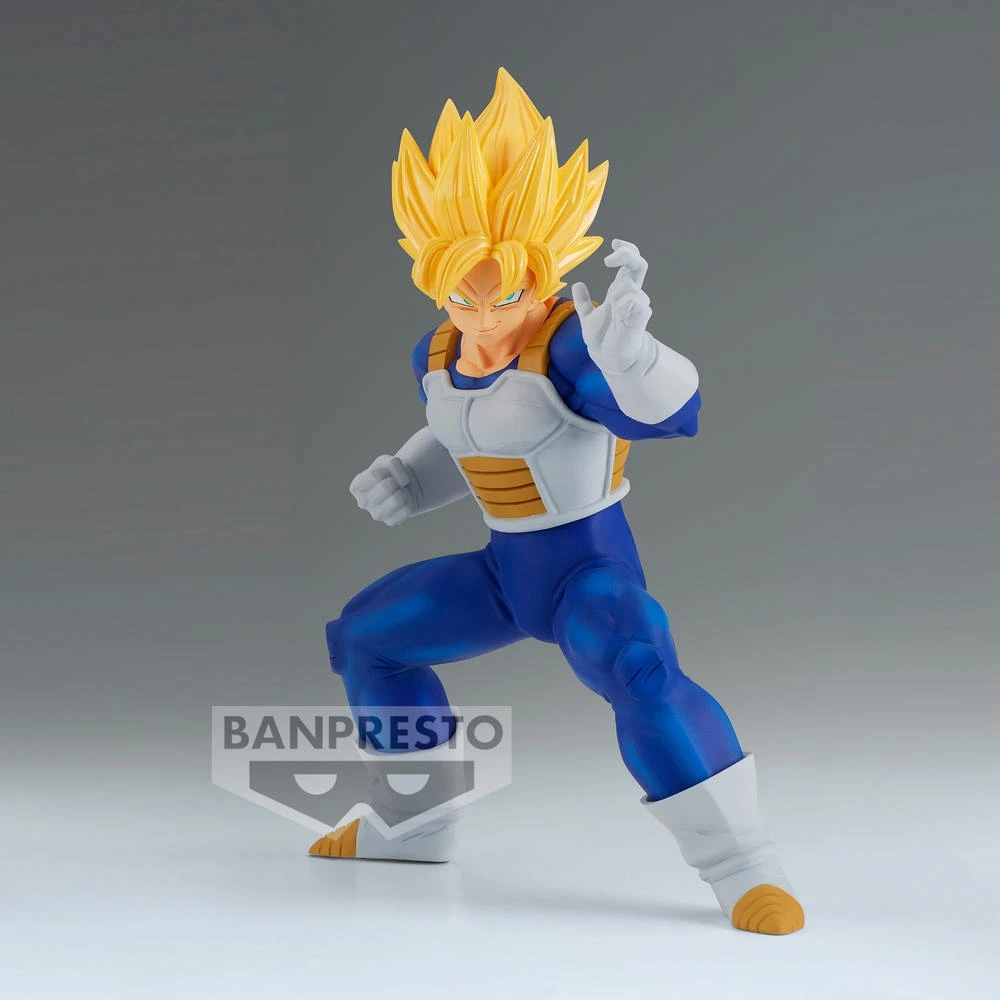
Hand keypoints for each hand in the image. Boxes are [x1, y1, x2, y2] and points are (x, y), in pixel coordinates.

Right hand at [349, 455, 416, 526]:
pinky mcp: (391, 522)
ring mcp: (377, 515)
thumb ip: (391, 464)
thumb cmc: (389, 473)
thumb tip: (403, 481)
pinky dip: (410, 500)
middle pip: (387, 487)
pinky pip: (407, 509)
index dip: (387, 469)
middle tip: (395, 483)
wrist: (402, 486)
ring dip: (403, 491)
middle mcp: (363, 503)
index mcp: (357, 487)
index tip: (387, 472)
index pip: (374, 475)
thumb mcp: (386, 461)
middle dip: (396, 481)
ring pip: (398, 499)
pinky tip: (402, 501)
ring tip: (398, 491)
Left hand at [571, 239, 652, 373]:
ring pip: (631, 285)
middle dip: (627, 255)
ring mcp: (637, 305)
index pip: (630, 262)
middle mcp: (630, 294)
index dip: (626, 249)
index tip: (613, 243)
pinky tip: (619, 315)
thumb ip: (583, 302)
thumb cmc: (603, 337)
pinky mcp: (640, 318)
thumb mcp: (587, 316)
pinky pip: (636, 302)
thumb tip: (578, 285)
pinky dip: (624, 304)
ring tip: (612, 310)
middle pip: (639, 265)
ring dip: (617, 293)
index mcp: (620, 290)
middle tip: (609, 260)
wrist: (609, 358)